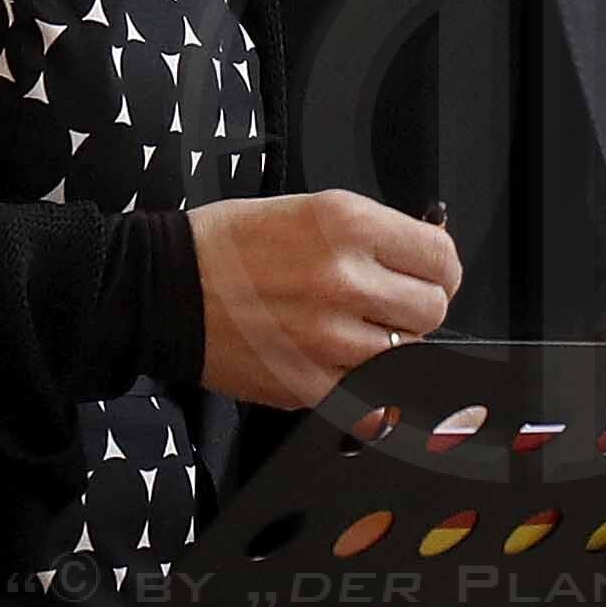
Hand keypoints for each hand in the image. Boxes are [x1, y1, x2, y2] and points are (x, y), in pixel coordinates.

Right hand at [191, 193, 464, 409]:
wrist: (164, 288)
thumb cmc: (228, 245)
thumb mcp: (307, 208)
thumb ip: (371, 235)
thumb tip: (423, 262)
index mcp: (347, 224)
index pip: (441, 258)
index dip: (439, 270)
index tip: (427, 275)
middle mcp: (344, 279)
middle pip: (432, 310)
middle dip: (416, 307)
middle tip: (387, 305)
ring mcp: (328, 338)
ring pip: (406, 355)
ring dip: (389, 346)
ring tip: (352, 332)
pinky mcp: (308, 384)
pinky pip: (371, 397)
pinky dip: (364, 385)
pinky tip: (338, 363)